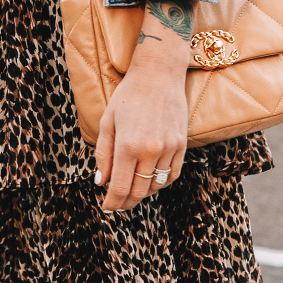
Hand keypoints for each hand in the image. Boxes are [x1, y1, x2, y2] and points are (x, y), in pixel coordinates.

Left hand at [94, 21, 188, 212]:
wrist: (158, 75)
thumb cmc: (128, 96)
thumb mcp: (107, 123)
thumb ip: (103, 155)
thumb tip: (100, 182)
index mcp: (128, 146)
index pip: (120, 188)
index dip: (112, 203)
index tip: (107, 207)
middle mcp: (150, 151)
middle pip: (139, 192)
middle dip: (126, 202)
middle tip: (117, 203)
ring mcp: (169, 149)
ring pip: (156, 186)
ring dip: (142, 193)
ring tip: (132, 190)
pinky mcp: (182, 145)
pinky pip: (172, 175)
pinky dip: (160, 183)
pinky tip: (150, 180)